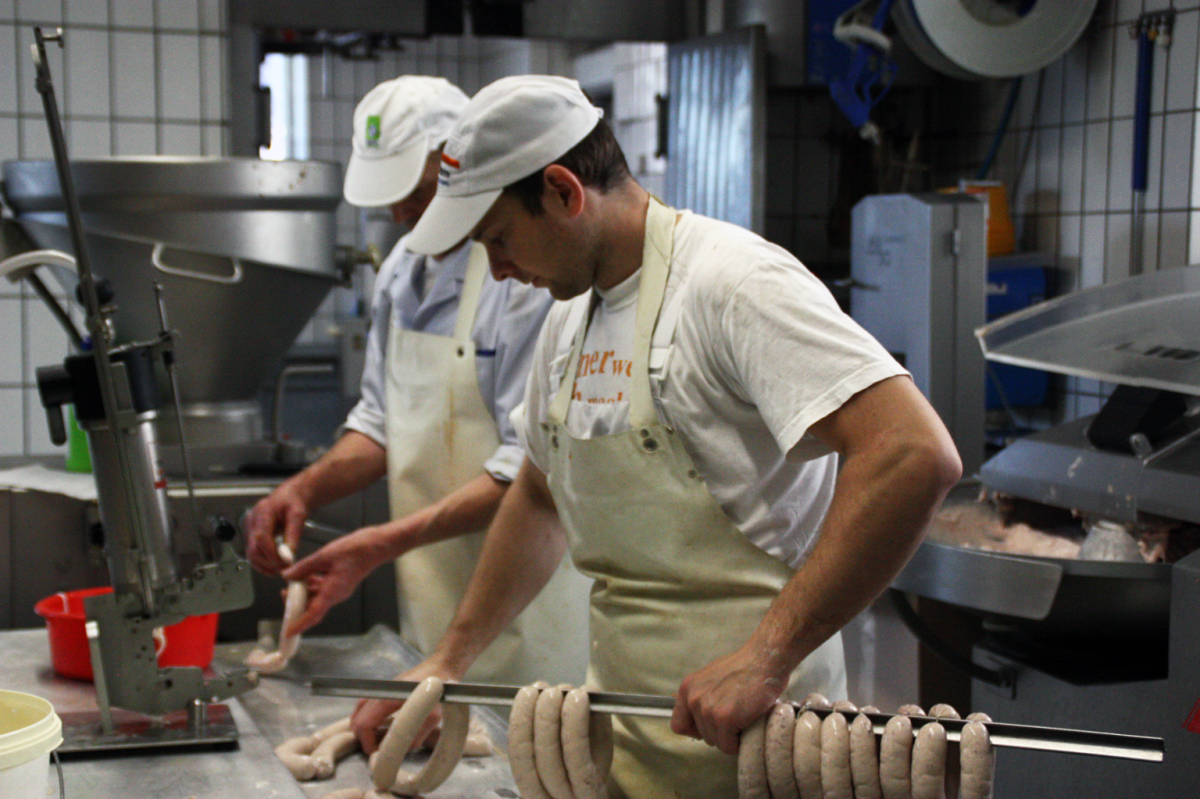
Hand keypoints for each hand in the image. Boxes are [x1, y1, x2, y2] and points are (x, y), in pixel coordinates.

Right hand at [245, 485, 308, 574]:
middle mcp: (252, 520)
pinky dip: (263, 563)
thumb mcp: (298, 515)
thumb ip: (293, 535)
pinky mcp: (251, 535)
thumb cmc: (294, 502)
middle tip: (286, 567)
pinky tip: (274, 567)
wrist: (290, 496)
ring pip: (251, 554)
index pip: (261, 537)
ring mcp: (249, 528)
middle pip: (253, 549)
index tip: (285, 562)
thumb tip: (288, 556)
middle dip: (269, 562)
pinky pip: (253, 553)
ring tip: (282, 568)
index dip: (272, 554)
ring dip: (265, 565)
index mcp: (263, 511)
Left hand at [280, 526, 388, 635]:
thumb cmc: (355, 551)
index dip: (299, 625)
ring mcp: (339, 590)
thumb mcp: (323, 556)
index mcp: (332, 592)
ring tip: (293, 581)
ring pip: (317, 597)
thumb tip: (288, 575)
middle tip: (285, 593)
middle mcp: (336, 595)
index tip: (289, 631)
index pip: (313, 614)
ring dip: (305, 593)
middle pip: (313, 607)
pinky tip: (306, 574)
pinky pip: (323, 589)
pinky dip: (313, 585)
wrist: (374, 546)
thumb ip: (303, 567)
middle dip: (298, 604)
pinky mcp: (341, 583)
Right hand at [351, 660, 457, 754]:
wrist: (441, 667)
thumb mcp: (432, 716)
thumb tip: (402, 750)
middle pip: (357, 720)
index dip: (367, 743)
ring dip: (364, 729)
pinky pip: (367, 707)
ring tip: (378, 741)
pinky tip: (380, 727)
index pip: (363, 725)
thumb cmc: (438, 689)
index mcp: (385, 699)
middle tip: (378, 751)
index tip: (378, 756)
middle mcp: (378, 693)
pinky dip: (368, 719)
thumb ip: (415, 735)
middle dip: (364, 738)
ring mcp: (380, 690)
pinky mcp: (385, 690)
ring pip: (359, 712)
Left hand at [670, 643, 788, 755]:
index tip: (712, 726)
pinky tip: (749, 727)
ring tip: (744, 718)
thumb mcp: (712, 678)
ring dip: (732, 736)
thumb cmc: (745, 667)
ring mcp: (707, 709)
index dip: (696, 730)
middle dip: (721, 732)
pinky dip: (740, 743)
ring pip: (717, 742)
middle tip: (738, 717)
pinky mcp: (724, 718)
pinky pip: (729, 746)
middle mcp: (693, 699)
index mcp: (688, 688)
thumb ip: (703, 695)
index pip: (678, 725)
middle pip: (702, 736)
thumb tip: (704, 717)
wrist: (764, 659)